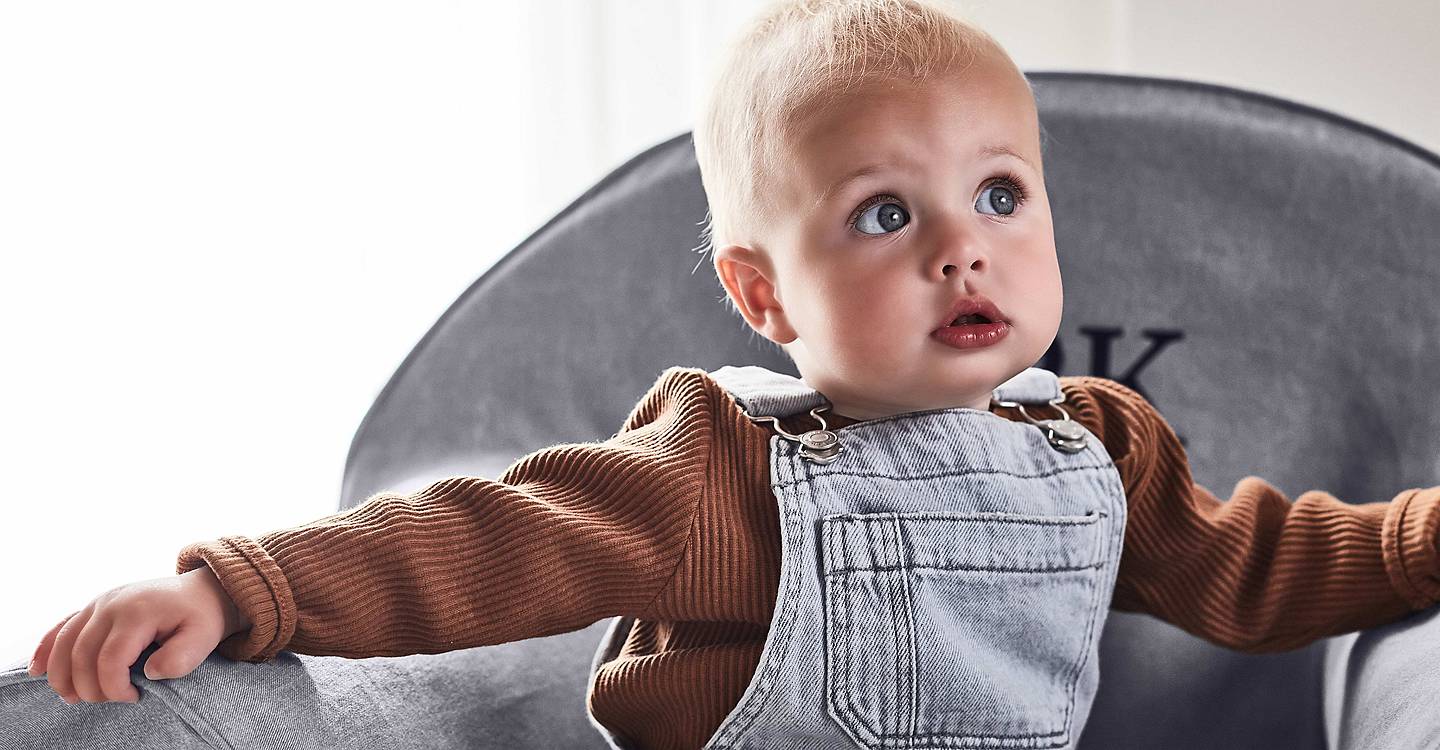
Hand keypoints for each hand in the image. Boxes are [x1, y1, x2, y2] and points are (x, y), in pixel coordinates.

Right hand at [27, 566, 249, 703]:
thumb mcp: (205, 637)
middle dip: (90, 687)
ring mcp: (100, 603)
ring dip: (63, 675)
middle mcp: (112, 604)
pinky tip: (38, 670)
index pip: (110, 660)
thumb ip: (182, 657)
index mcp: (138, 612)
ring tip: (74, 698)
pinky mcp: (95, 606)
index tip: (134, 698)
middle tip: (113, 700)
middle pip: (82, 655)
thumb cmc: (202, 617)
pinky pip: (62, 627)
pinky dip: (47, 649)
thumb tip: (149, 673)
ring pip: (65, 643)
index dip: (114, 688)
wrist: (202, 592)